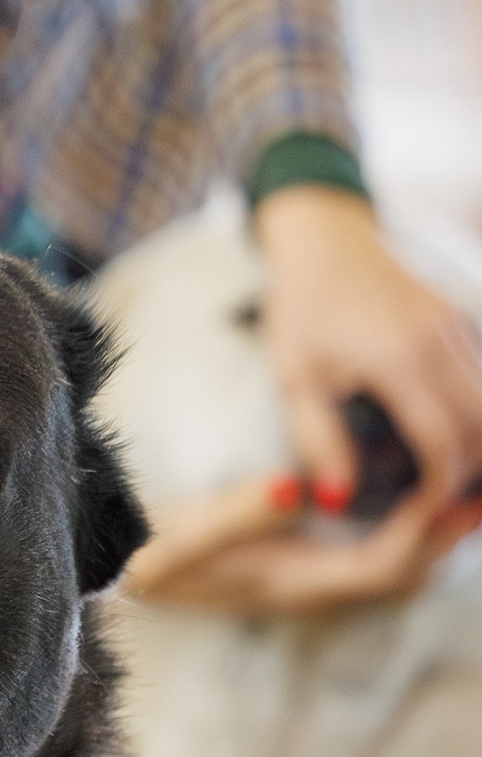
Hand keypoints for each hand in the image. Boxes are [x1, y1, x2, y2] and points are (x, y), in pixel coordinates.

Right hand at [123, 465, 476, 617]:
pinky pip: (377, 552)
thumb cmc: (146, 555)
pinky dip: (409, 527)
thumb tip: (295, 490)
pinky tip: (420, 491)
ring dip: (434, 534)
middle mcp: (310, 591)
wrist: (121, 572)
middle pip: (403, 573)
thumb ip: (235, 514)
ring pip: (396, 568)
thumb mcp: (177, 539)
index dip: (419, 528)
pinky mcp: (306, 566)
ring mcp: (310, 582)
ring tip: (468, 489)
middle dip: (446, 534)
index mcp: (290, 586)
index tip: (444, 481)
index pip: (379, 564)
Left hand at [254, 184, 481, 602]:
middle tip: (447, 509)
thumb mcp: (293, 380)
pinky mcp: (460, 318)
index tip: (424, 517)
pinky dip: (476, 413)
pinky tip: (456, 440)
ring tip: (456, 483)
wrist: (324, 239)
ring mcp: (457, 325)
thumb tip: (339, 502)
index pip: (443, 442)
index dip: (441, 489)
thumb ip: (317, 443)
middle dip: (472, 474)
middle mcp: (439, 340)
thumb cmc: (300, 309)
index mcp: (399, 360)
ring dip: (479, 443)